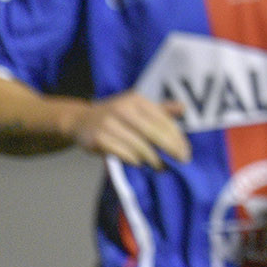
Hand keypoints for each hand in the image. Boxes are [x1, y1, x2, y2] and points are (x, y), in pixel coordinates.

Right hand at [70, 91, 188, 168]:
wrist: (81, 120)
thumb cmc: (116, 115)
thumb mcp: (137, 107)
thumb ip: (160, 109)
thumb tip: (183, 108)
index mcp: (136, 100)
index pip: (163, 119)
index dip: (176, 137)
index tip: (186, 151)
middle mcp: (123, 108)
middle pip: (153, 133)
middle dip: (170, 149)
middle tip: (180, 161)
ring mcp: (109, 123)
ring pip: (139, 146)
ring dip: (153, 159)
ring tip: (162, 166)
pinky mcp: (98, 138)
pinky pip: (123, 154)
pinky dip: (135, 161)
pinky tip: (141, 164)